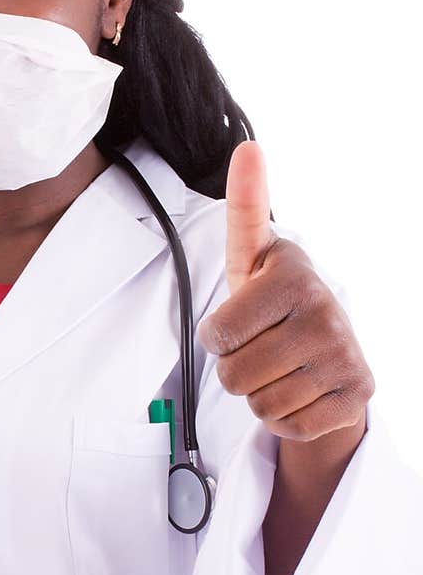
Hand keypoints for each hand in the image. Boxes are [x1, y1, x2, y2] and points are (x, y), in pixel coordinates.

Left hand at [197, 141, 374, 441]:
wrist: (329, 350)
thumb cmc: (276, 301)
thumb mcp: (254, 256)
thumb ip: (246, 207)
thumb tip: (249, 147)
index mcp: (294, 276)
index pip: (217, 334)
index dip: (219, 336)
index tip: (242, 320)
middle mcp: (326, 314)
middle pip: (234, 375)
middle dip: (236, 369)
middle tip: (260, 348)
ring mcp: (346, 357)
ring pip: (260, 404)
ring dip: (260, 394)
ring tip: (280, 368)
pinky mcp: (357, 397)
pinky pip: (288, 427)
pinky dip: (285, 418)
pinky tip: (301, 391)